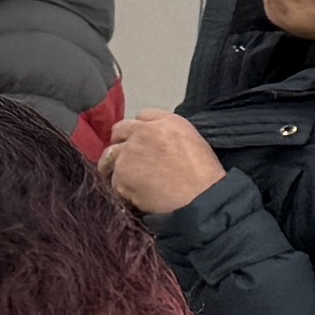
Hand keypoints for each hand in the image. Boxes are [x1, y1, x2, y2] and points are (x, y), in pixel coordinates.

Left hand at [99, 108, 223, 218]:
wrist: (201, 197)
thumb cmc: (204, 175)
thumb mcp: (192, 142)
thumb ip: (169, 136)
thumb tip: (154, 143)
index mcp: (166, 122)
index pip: (142, 116)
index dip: (140, 130)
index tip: (142, 141)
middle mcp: (143, 132)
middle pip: (119, 131)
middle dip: (121, 143)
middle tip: (128, 159)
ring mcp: (128, 152)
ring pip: (110, 156)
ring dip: (116, 166)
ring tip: (128, 180)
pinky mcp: (121, 174)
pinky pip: (114, 181)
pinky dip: (122, 188)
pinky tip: (135, 195)